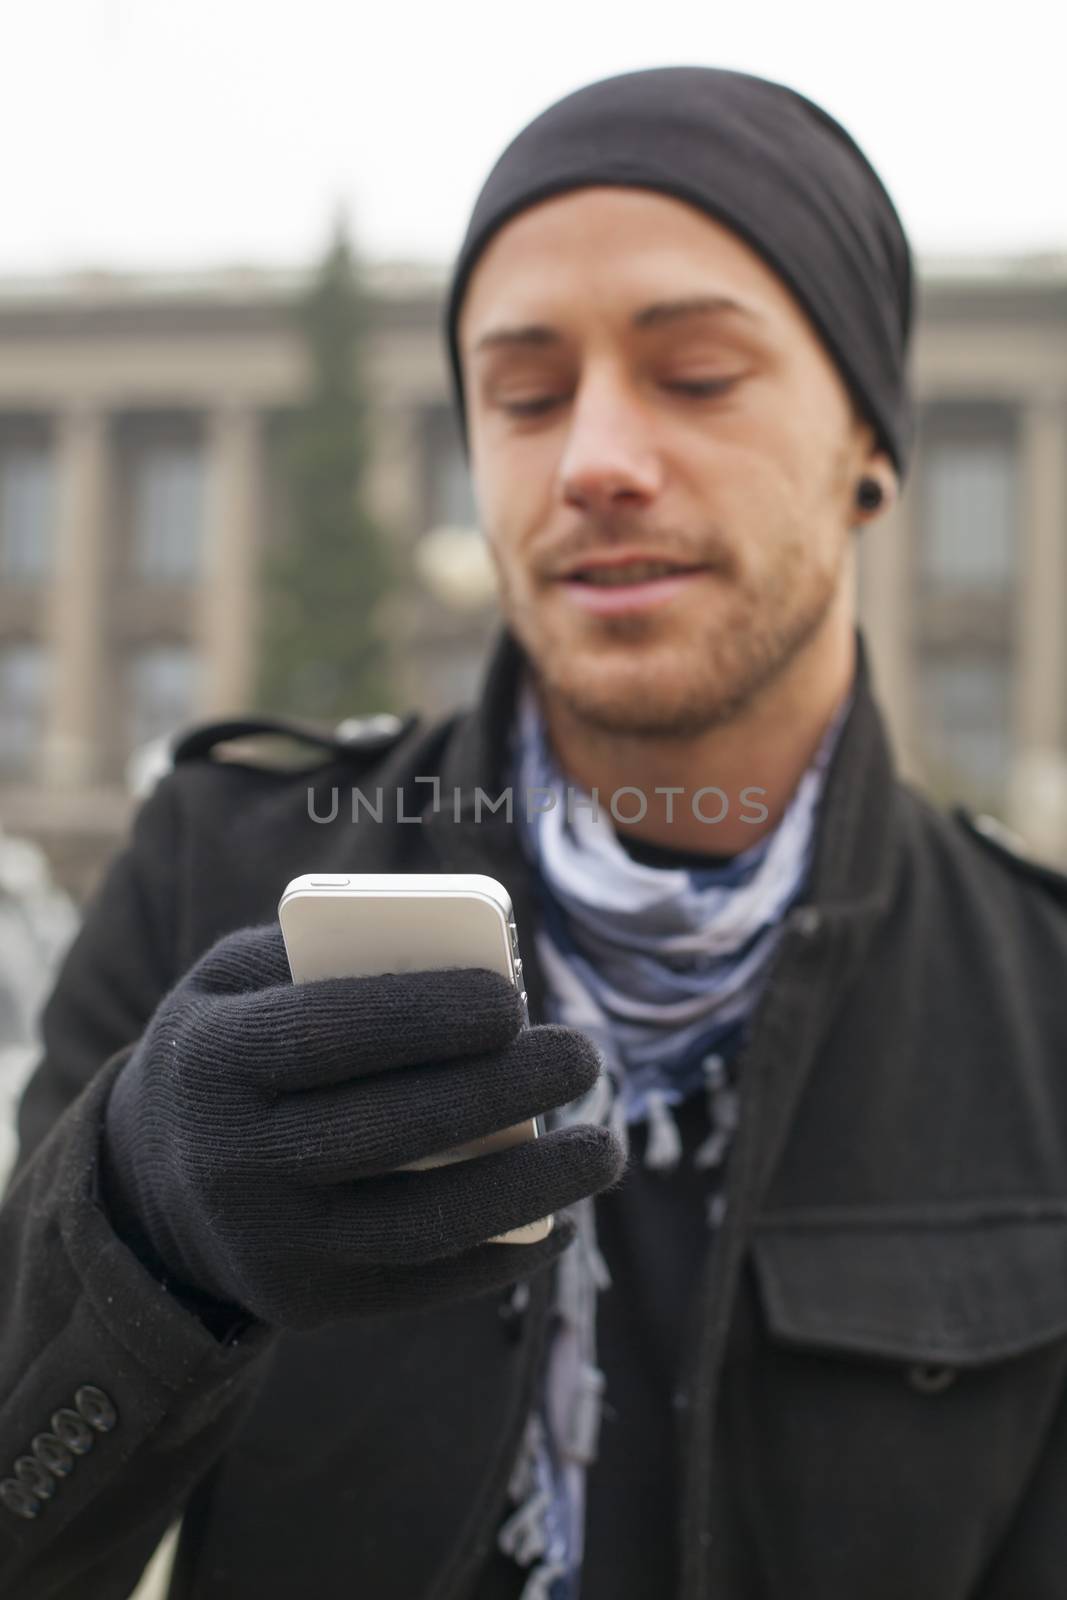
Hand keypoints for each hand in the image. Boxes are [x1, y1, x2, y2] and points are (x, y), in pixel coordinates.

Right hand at [99, 922, 622, 1329]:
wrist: (154, 1184)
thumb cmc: (230, 1051)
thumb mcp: (233, 983)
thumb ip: (322, 955)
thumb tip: (461, 964)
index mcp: (212, 1061)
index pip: (327, 1036)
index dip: (424, 1018)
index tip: (512, 1001)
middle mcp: (231, 1163)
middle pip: (392, 1129)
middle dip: (504, 1091)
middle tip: (585, 1057)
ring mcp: (269, 1246)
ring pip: (423, 1224)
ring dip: (531, 1187)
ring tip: (604, 1148)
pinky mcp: (304, 1305)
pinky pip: (421, 1284)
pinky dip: (504, 1256)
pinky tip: (561, 1221)